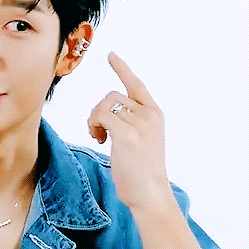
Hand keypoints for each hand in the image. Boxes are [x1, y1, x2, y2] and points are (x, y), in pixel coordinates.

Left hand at [87, 51, 170, 211]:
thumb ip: (131, 123)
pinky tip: (100, 140)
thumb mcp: (141, 141)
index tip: (111, 55)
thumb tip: (106, 113)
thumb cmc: (142, 172)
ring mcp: (139, 124)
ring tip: (100, 138)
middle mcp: (149, 114)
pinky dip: (94, 126)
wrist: (150, 193)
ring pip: (104, 105)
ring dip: (94, 120)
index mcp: (155, 114)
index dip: (122, 69)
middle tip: (98, 132)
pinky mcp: (127, 135)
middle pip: (112, 96)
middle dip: (98, 111)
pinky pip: (100, 116)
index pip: (136, 85)